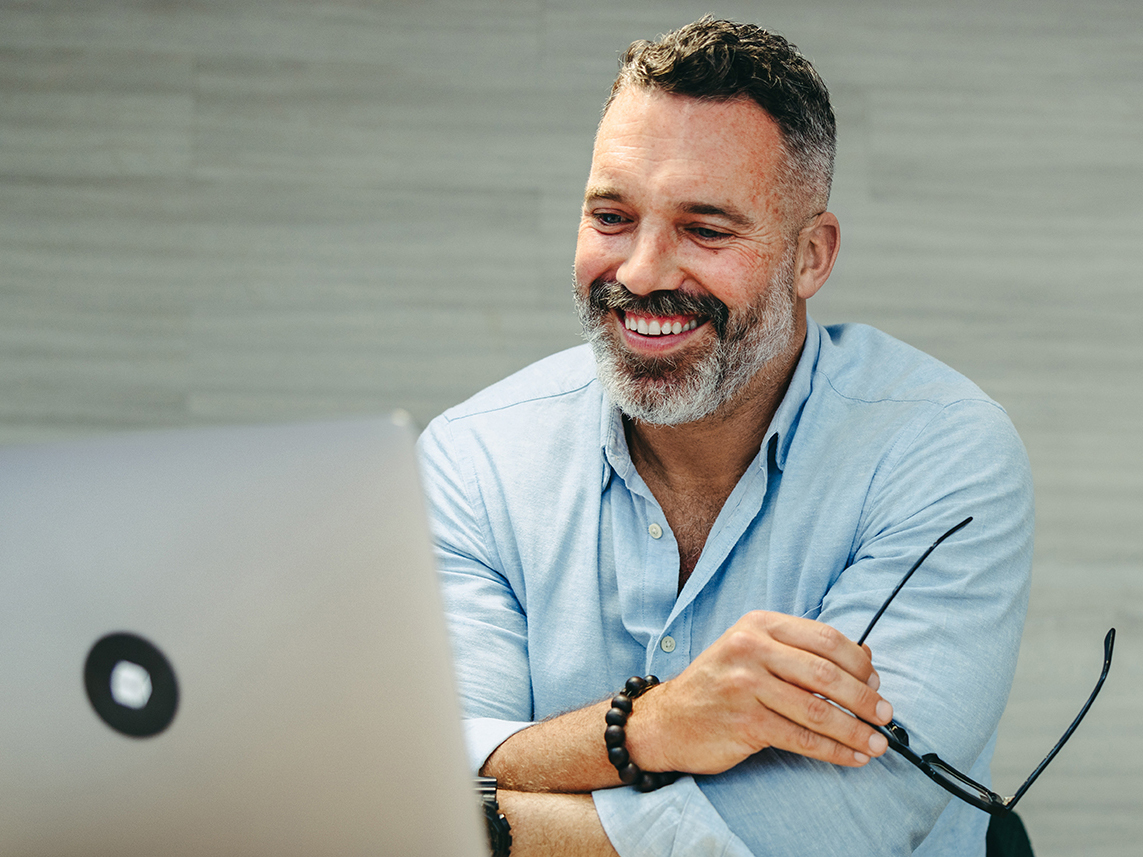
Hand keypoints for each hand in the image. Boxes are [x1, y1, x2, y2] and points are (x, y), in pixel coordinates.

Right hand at [626, 611, 892, 774]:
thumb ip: (800, 651)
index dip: (860, 663)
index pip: (825, 639)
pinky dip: (834, 751)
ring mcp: (745, 686)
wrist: (667, 719)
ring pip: (818, 711)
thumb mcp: (753, 651)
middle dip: (865, 699)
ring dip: (855, 731)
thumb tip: (866, 659)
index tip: (877, 683)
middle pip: (826, 674)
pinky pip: (801, 739)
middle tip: (885, 716)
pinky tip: (851, 758)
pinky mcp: (744, 722)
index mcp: (759, 625)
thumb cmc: (719, 684)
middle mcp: (751, 649)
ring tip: (877, 743)